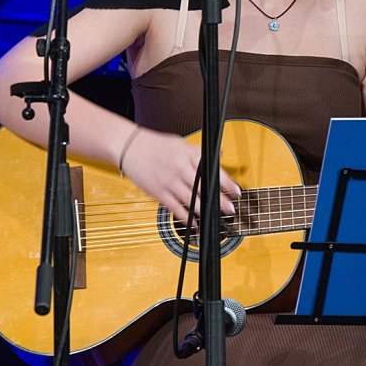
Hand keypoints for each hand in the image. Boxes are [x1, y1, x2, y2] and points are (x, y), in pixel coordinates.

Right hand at [120, 127, 238, 223]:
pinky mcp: (158, 192)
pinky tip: (194, 223)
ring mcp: (169, 181)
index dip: (227, 183)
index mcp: (189, 155)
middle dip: (220, 200)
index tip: (236, 192)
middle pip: (204, 187)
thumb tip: (220, 154)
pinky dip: (186, 217)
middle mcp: (180, 168)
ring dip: (206, 210)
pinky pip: (175, 208)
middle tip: (230, 208)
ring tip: (216, 216)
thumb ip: (201, 152)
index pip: (213, 171)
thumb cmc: (156, 145)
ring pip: (191, 200)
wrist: (130, 146)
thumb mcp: (182, 143)